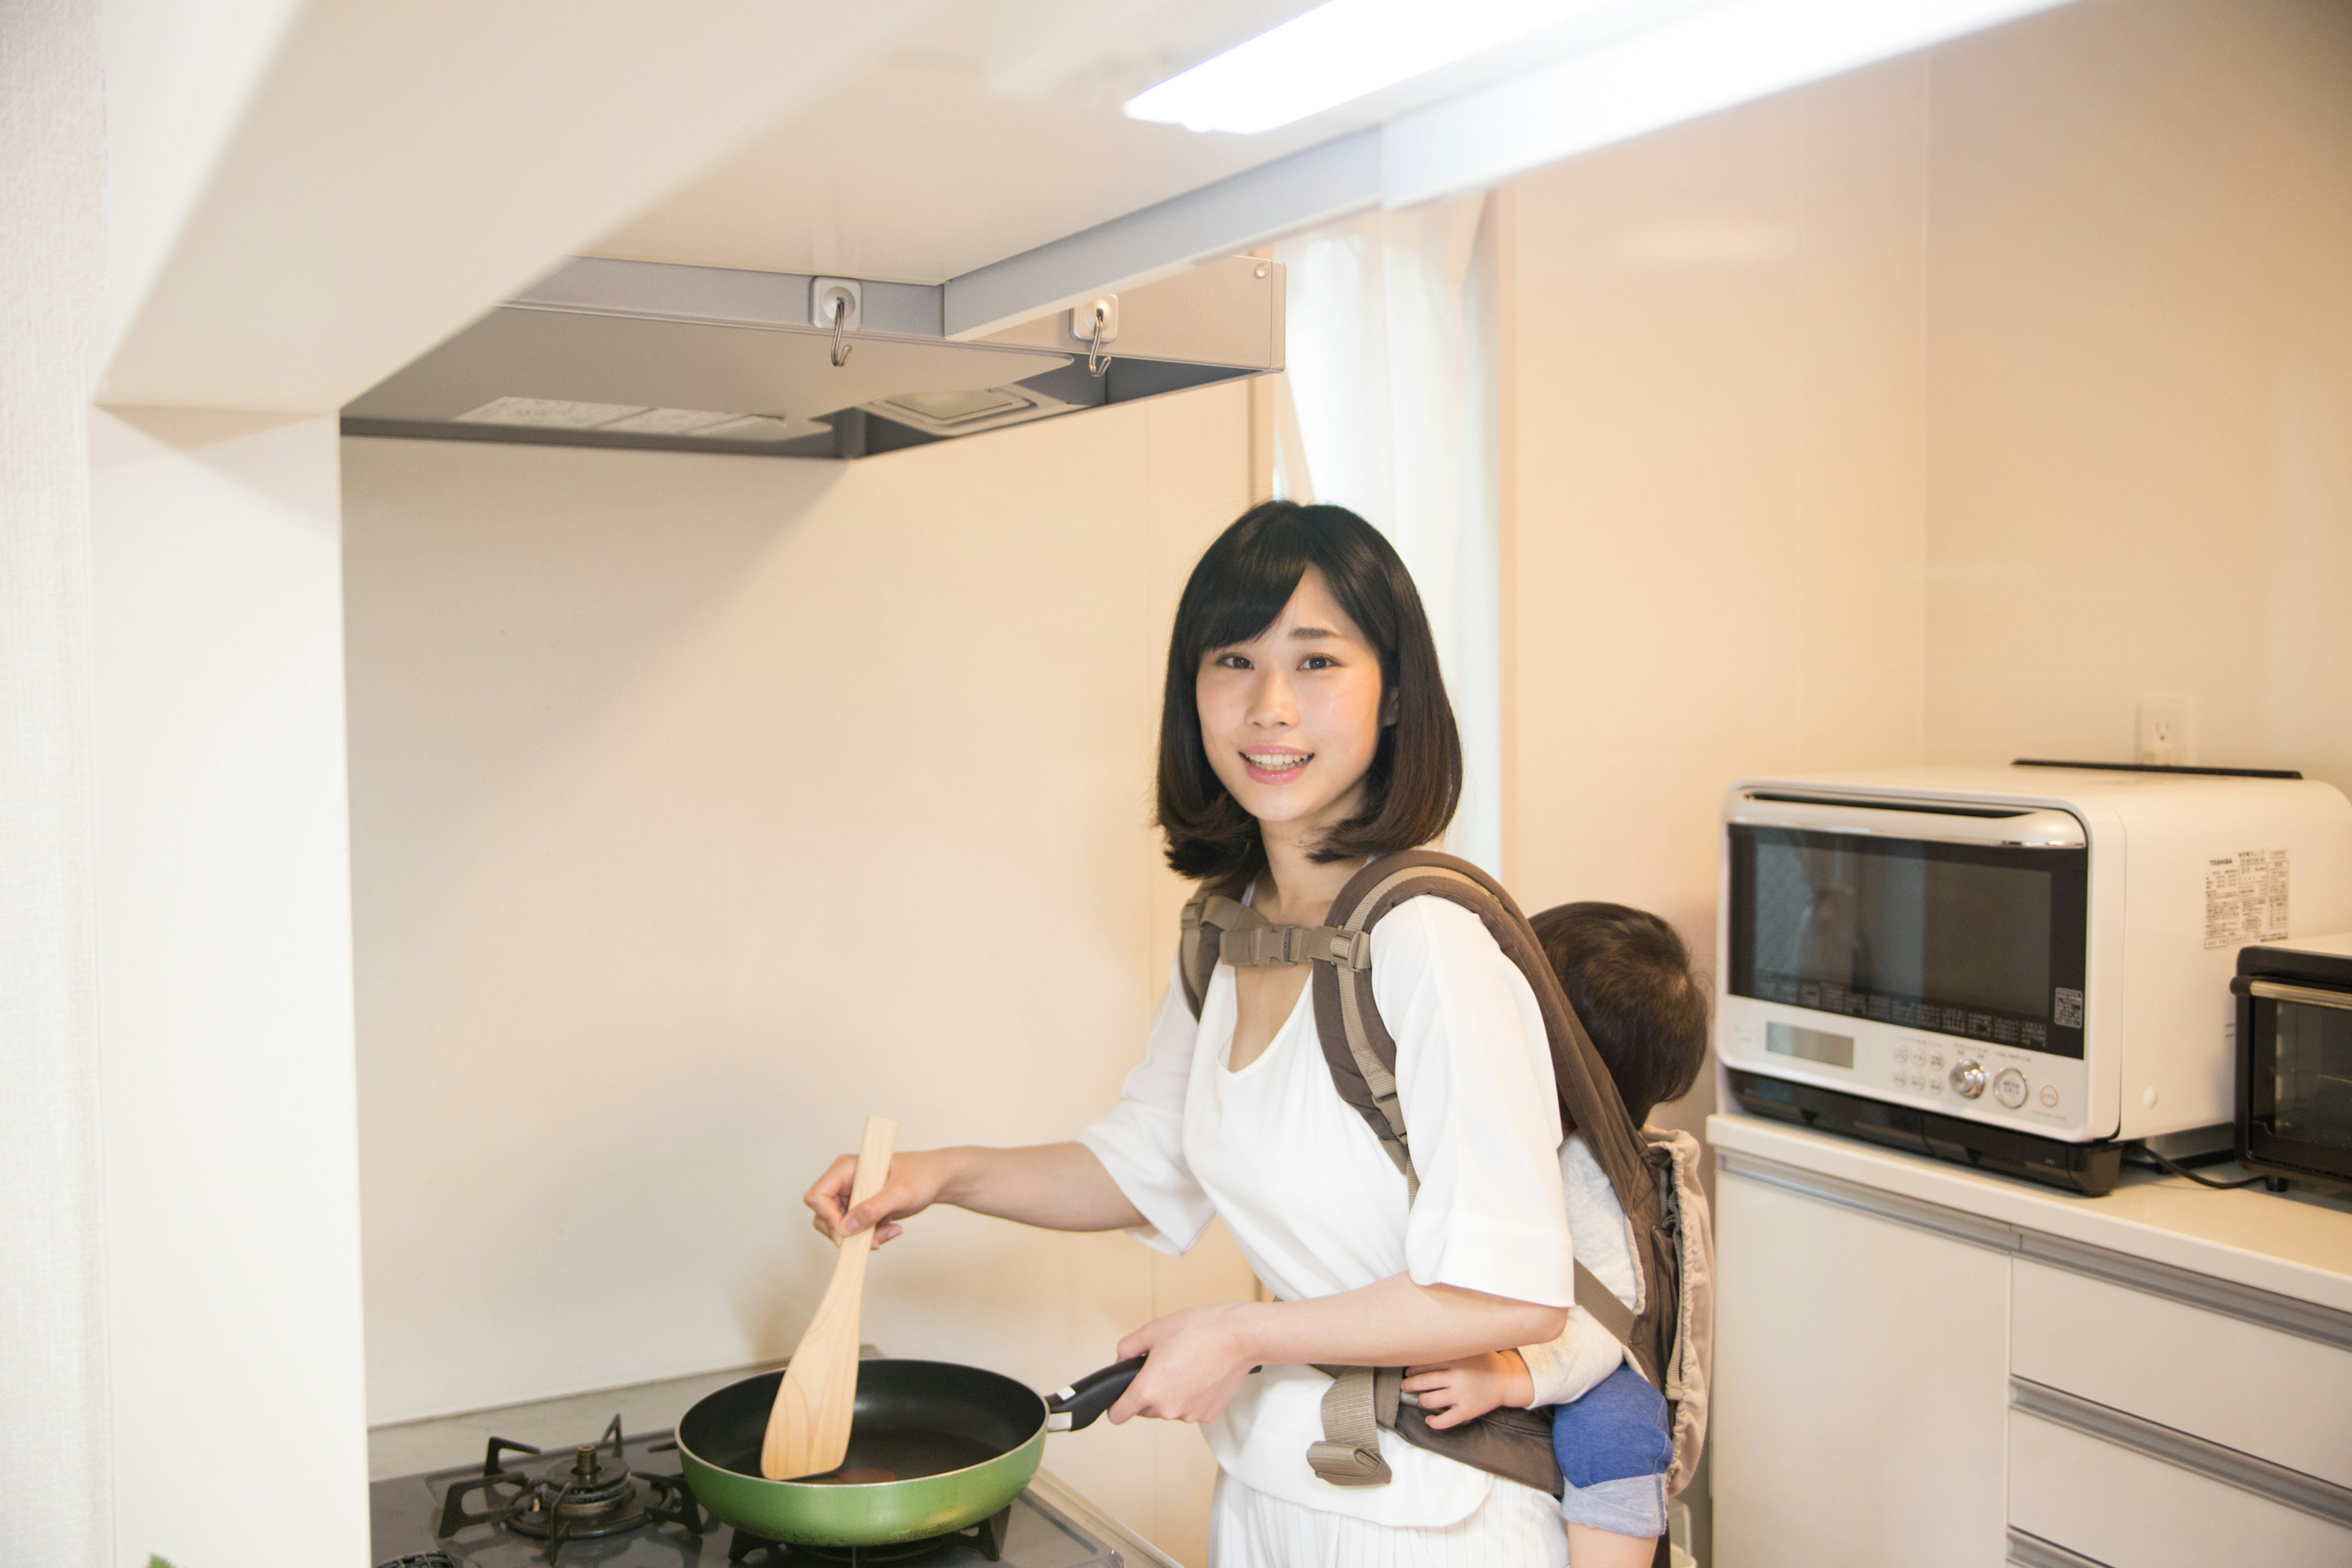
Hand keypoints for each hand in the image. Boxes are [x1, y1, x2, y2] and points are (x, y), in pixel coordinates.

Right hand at [804, 1147, 960, 1247]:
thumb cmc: (921, 1175)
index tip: (848, 1233)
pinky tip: (892, 1229)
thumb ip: (872, 1209)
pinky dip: (871, 1236)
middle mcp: (843, 1182)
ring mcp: (851, 1196)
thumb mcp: (899, 1192)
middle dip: (847, 1233)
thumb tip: (845, 1229)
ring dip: (862, 1237)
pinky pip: (854, 1231)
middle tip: (873, 1240)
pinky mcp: (860, 1209)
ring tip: (889, 1232)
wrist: (937, 1179)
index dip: (828, 1218)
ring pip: (839, 1228)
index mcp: (846, 1168)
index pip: (817, 1196)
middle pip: (823, 1216)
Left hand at [1106, 1303, 1261, 1424]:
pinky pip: (1190, 1409)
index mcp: (1148, 1390)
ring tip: (1186, 1365)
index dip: (1116, 1404)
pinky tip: (1201, 1374)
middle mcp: (1167, 1409)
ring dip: (1171, 1394)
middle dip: (1148, 1392)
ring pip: (1169, 1409)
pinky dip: (1191, 1396)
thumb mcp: (1153, 1330)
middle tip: (1164, 1365)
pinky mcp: (1208, 1415)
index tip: (1122, 1397)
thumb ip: (1127, 1348)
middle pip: (1144, 1410)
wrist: (1239, 1337)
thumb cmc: (1199, 1330)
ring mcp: (1189, 1415)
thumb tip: (1120, 1361)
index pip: (1118, 1415)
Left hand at [1403, 1349, 1532, 1429]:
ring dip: (1421, 1400)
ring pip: (1430, 1400)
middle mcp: (1457, 1376)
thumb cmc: (1484, 1363)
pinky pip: (1445, 1420)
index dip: (1412, 1369)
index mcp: (1456, 1359)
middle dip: (1409, 1384)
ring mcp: (1462, 1395)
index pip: (1424, 1364)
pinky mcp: (1467, 1410)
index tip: (1408, 1371)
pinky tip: (1429, 1420)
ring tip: (1421, 1398)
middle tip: (1405, 1385)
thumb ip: (1450, 1349)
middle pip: (1423, 1382)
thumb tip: (1423, 1347)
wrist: (1507, 1379)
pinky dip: (1433, 1422)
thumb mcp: (1468, 1350)